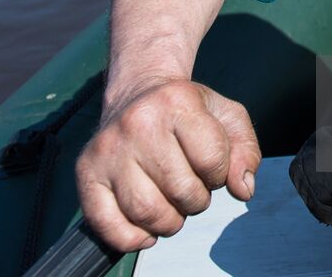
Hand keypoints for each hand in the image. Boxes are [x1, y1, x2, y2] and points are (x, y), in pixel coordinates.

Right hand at [76, 80, 260, 251]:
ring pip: (148, 213)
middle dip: (196, 200)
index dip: (219, 172)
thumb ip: (245, 152)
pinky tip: (145, 227)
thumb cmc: (186, 110)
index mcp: (177, 101)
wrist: (139, 92)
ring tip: (169, 203)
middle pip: (182, 192)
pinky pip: (109, 226)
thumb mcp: (226, 117)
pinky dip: (132, 238)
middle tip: (189, 185)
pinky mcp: (86, 171)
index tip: (209, 164)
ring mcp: (109, 148)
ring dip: (169, 221)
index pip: (212, 161)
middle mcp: (138, 122)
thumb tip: (243, 189)